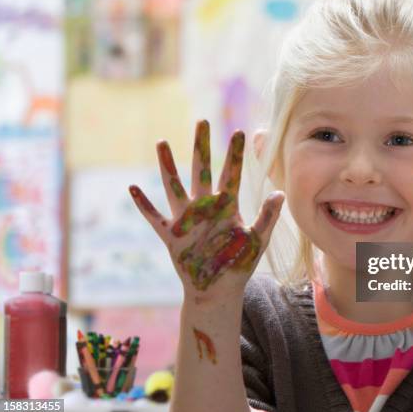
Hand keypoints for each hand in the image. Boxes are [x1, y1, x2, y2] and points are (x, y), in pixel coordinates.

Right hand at [129, 121, 284, 302]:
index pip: (231, 174)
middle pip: (201, 170)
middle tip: (202, 121)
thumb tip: (279, 193)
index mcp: (227, 206)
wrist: (218, 290)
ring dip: (168, 166)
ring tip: (162, 142)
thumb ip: (267, 217)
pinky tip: (133, 188)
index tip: (240, 131)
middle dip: (202, 146)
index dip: (235, 154)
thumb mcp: (256, 240)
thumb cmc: (239, 264)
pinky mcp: (172, 235)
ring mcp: (187, 219)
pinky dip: (144, 205)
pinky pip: (154, 217)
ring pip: (175, 186)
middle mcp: (205, 207)